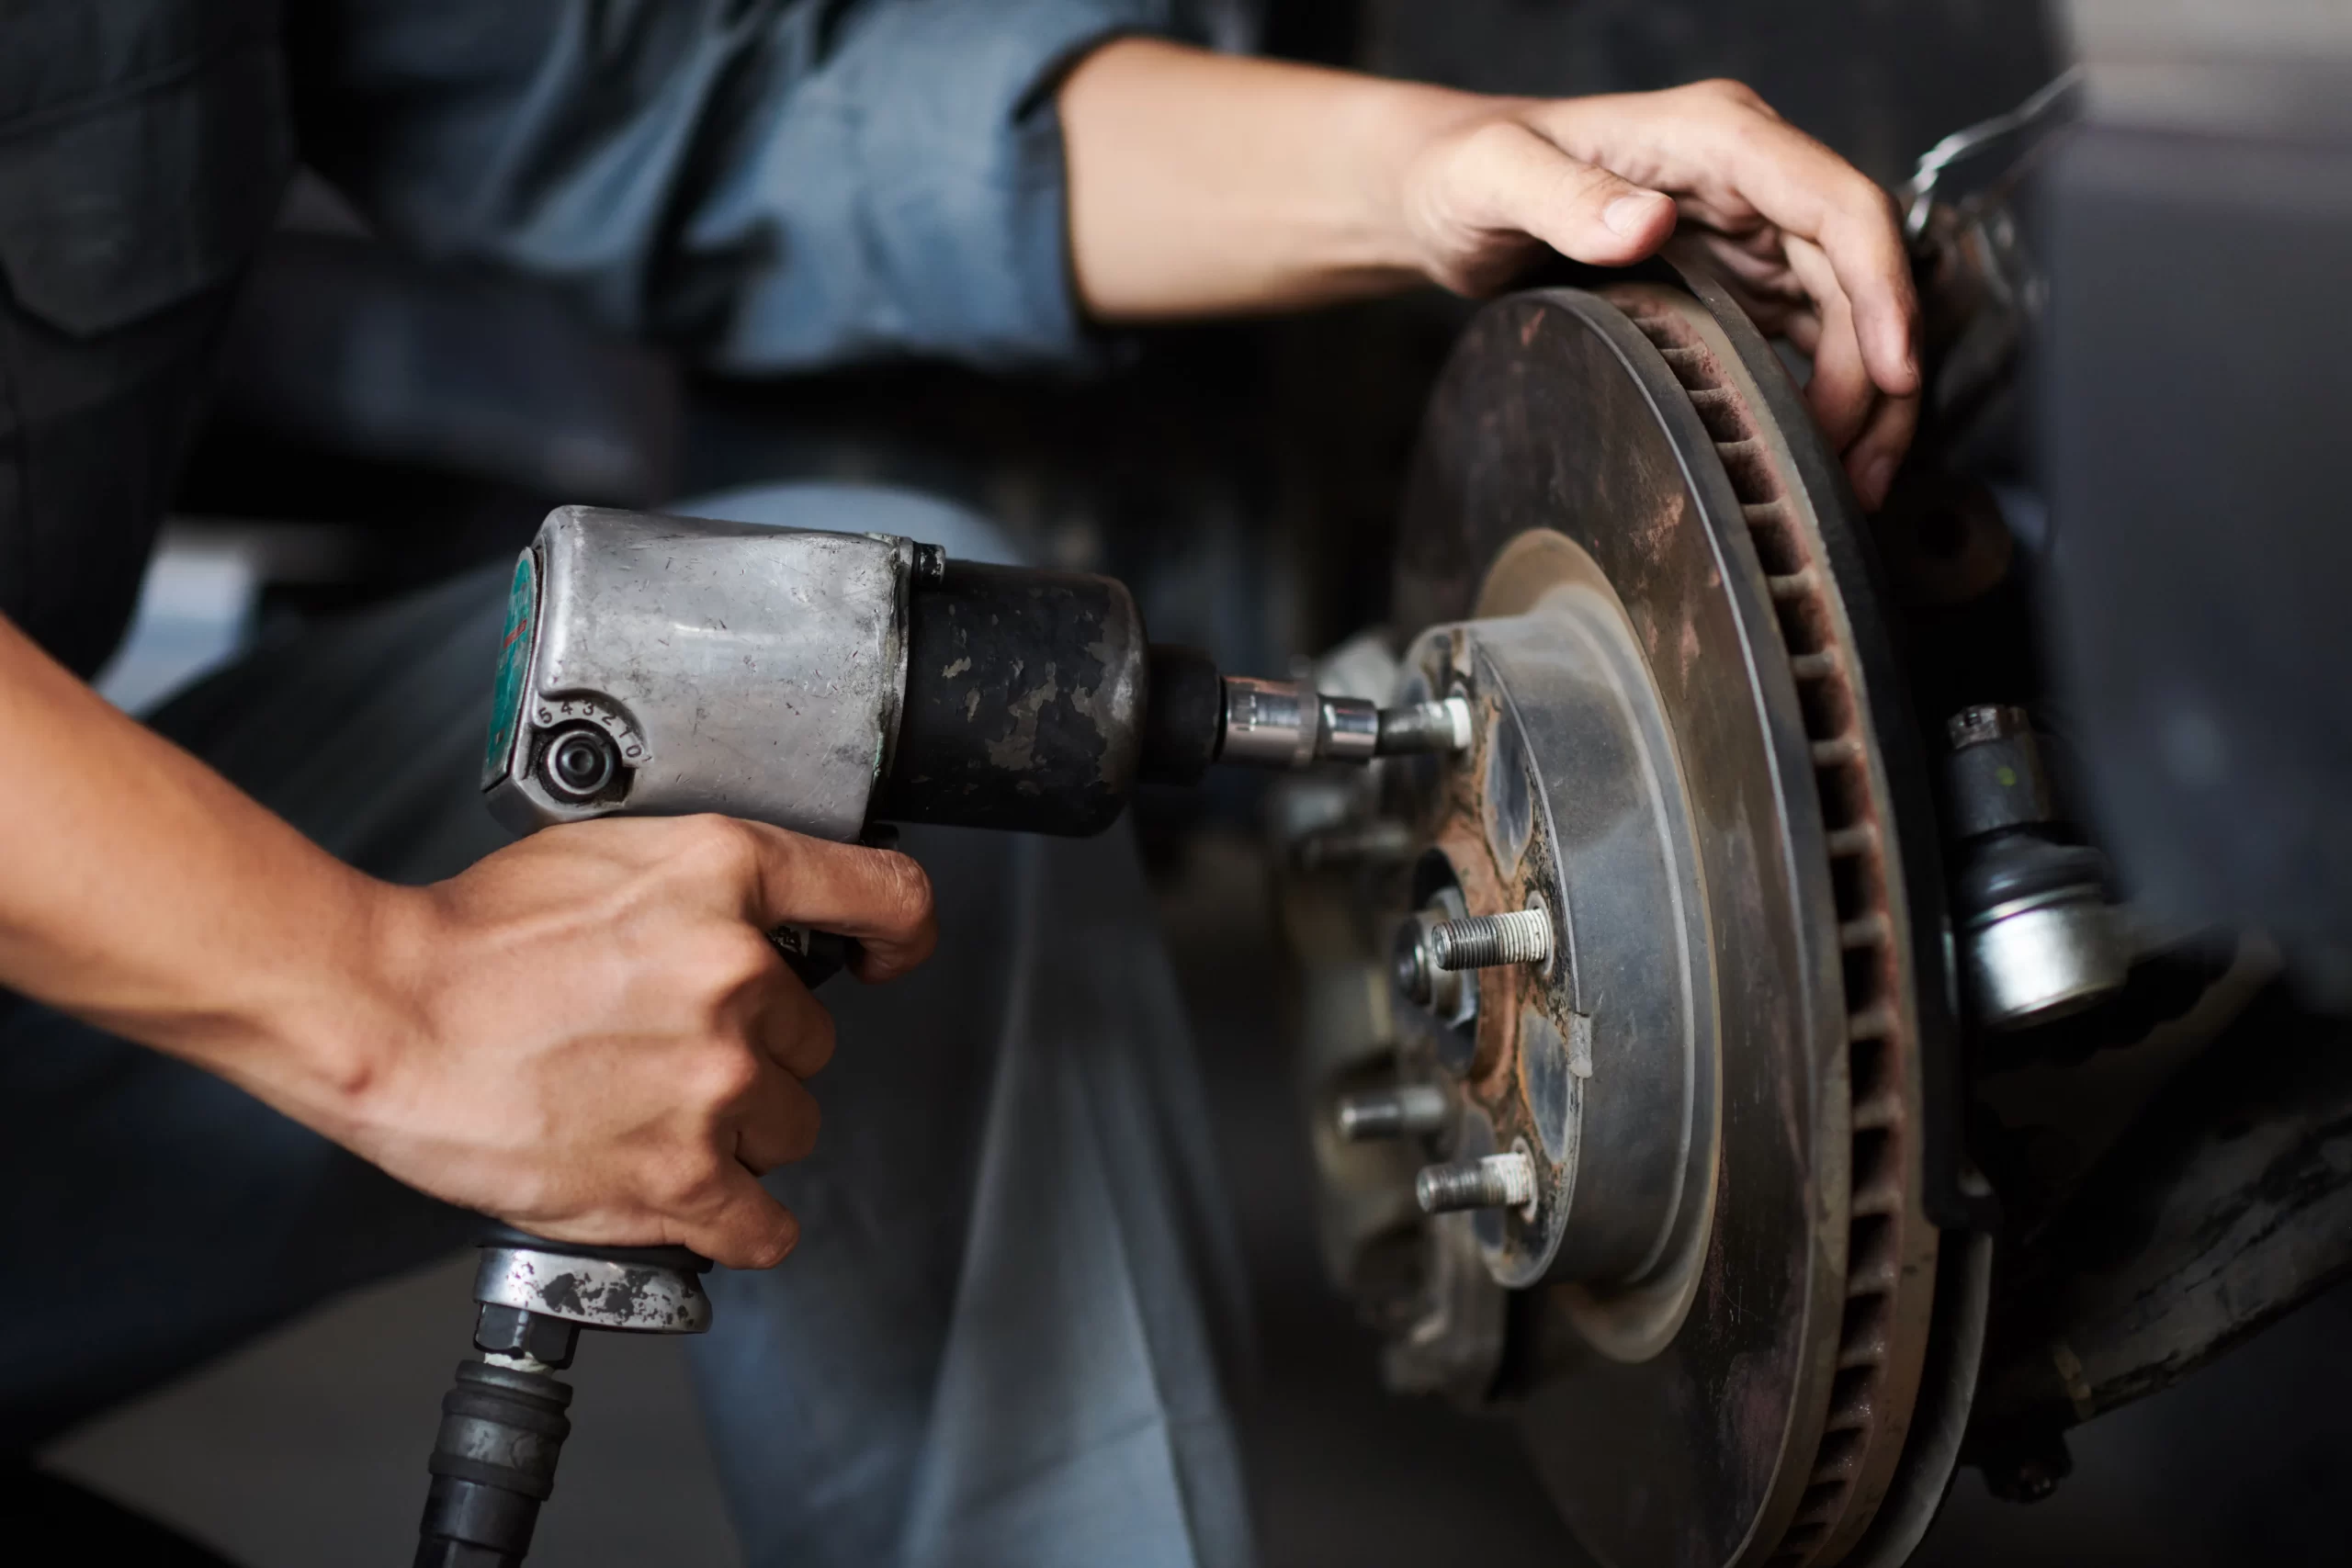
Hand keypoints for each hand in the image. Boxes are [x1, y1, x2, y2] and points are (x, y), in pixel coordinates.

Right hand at [335, 816, 934, 1268]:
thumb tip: (754, 921)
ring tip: (654, 1110)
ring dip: (743, 1128)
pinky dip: (743, 1222)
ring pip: (792, 1124)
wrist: (386, 1011)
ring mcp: (715, 1080)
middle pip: (813, 1036)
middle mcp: (738, 976)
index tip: (886, 956)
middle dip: (758, 1047)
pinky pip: (765, 1223)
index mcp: (727, 876)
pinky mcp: (680, 1175)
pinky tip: (710, 1202)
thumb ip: (703, 887)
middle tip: (670, 1047)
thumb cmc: (470, 938)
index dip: (898, 934)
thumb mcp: (610, 856)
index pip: (887, 897)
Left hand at [1393, 78, 1919, 508]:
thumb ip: (1561, 195)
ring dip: (1863, 397)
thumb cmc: (1465, 170)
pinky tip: (1813, 454)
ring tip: (1852, 482)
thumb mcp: (1493, 175)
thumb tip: (1642, 224)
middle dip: (1881, 371)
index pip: (1836, 205)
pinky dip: (1823, 397)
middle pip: (1858, 271)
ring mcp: (1746, 232)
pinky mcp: (1733, 282)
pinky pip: (1807, 339)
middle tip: (1866, 469)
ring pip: (1846, 314)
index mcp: (1716, 137)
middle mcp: (1749, 180)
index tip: (1897, 370)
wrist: (1443, 194)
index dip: (1883, 287)